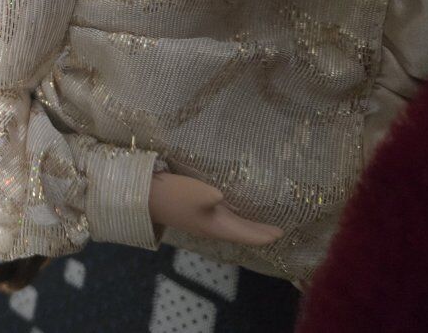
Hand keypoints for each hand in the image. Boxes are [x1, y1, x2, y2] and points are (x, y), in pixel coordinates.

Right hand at [149, 172, 283, 245]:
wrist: (145, 197)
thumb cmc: (172, 195)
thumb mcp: (192, 193)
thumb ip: (209, 196)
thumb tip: (222, 197)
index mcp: (216, 227)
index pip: (246, 235)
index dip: (264, 235)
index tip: (282, 233)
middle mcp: (212, 228)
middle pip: (241, 232)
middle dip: (259, 232)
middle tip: (278, 230)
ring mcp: (203, 221)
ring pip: (233, 226)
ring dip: (248, 226)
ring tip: (263, 221)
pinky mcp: (196, 212)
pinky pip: (224, 218)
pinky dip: (236, 216)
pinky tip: (236, 207)